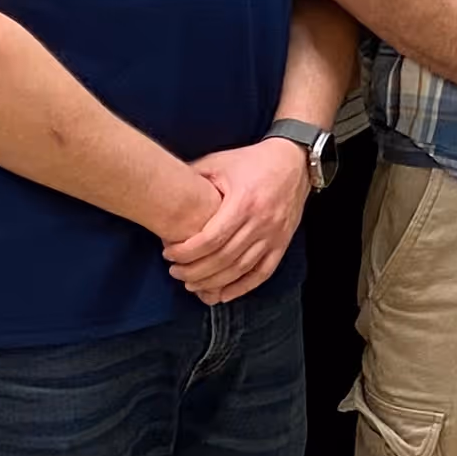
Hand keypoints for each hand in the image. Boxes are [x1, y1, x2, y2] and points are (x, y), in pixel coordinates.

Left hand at [164, 138, 312, 301]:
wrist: (294, 161)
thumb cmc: (252, 161)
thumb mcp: (219, 162)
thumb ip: (193, 177)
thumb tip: (162, 189)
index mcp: (243, 202)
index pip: (211, 239)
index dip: (187, 252)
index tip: (169, 254)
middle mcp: (260, 222)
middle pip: (223, 259)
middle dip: (194, 271)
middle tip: (175, 273)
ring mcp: (273, 235)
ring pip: (241, 270)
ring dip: (214, 283)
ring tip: (191, 285)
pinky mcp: (282, 243)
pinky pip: (262, 273)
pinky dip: (242, 288)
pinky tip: (223, 294)